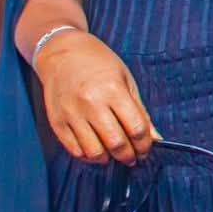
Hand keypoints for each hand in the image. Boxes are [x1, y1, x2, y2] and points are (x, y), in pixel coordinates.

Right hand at [34, 31, 154, 164]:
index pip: (136, 128)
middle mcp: (91, 103)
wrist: (62, 53)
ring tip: (114, 153)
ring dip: (109, 158)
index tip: (146, 149)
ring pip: (94, 152)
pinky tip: (96, 149)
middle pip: (116, 143)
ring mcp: (72, 114)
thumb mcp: (126, 80)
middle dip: (129, 156)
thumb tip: (155, 138)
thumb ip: (140, 111)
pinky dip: (88, 156)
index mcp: (113, 90)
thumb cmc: (98, 63)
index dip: (145, 144)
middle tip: (133, 157)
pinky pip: (74, 150)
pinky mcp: (57, 122)